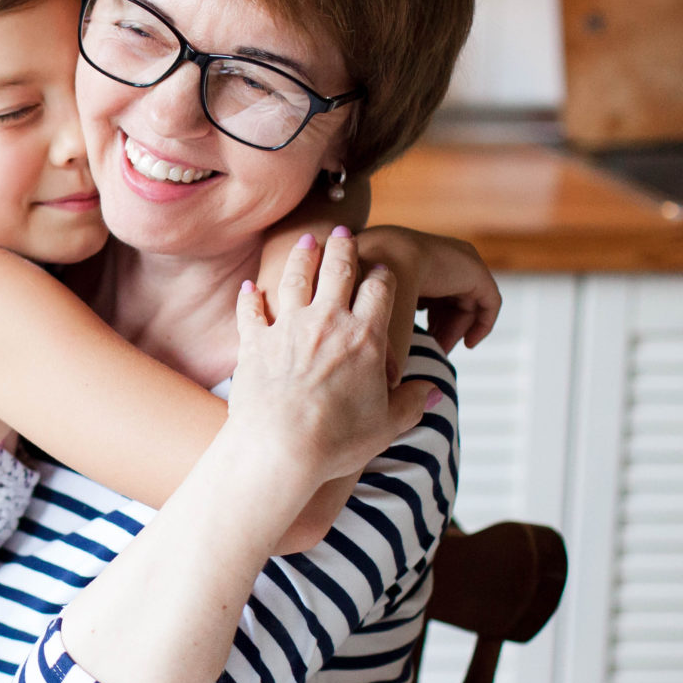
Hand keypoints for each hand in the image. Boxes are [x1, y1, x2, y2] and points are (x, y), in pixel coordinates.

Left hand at [232, 231, 438, 491]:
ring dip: (301, 256)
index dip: (383, 275)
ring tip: (306, 241)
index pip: (380, 289)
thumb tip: (431, 392)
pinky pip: (251, 310)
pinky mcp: (254, 342)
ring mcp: (287, 328)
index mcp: (365, 337)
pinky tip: (250, 287)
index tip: (383, 269)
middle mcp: (326, 322)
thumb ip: (411, 403)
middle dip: (343, 247)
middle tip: (343, 232)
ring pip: (295, 278)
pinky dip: (250, 296)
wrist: (278, 450)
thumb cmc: (336, 442)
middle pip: (338, 269)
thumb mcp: (386, 426)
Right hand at [356, 226, 499, 352]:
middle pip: (444, 299)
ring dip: (454, 330)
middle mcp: (434, 255)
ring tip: (440, 350)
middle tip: (429, 351)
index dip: (421, 323)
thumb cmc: (361, 292)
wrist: (376, 267)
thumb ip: (375, 325)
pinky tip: (469, 344)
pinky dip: (482, 324)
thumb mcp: (368, 310)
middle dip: (438, 329)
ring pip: (464, 302)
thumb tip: (382, 363)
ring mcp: (456, 259)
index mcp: (407, 258)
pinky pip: (488, 301)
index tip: (416, 347)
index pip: (423, 294)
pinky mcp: (474, 270)